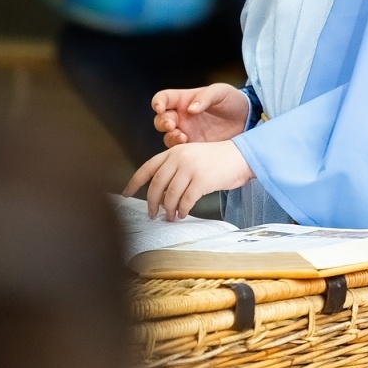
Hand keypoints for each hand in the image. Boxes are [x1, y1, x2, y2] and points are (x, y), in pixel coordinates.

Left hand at [124, 140, 254, 220]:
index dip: (134, 182)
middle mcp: (179, 157)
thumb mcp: (192, 157)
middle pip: (156, 184)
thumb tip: (160, 192)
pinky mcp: (201, 180)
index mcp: (174, 151)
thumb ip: (175, 168)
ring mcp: (190, 168)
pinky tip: (182, 213)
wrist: (241, 156)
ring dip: (167, 210)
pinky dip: (182, 210)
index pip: (147, 168)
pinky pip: (185, 200)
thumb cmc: (217, 160)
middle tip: (152, 214)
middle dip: (152, 202)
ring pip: (170, 195)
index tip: (125, 194)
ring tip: (169, 216)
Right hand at [153, 82, 250, 146]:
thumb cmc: (232, 100)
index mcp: (184, 100)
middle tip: (171, 125)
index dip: (158, 102)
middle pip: (161, 120)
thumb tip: (191, 108)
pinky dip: (180, 152)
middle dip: (162, 122)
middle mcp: (182, 117)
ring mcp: (187, 132)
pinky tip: (190, 149)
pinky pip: (181, 152)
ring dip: (170, 137)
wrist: (247, 119)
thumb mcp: (220, 92)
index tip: (160, 108)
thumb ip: (205, 97)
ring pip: (168, 137)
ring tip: (182, 137)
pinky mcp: (195, 148)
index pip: (163, 99)